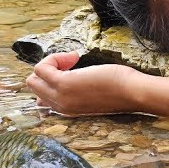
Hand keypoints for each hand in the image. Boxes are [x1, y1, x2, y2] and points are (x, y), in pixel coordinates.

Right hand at [24, 52, 143, 115]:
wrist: (135, 93)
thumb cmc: (122, 90)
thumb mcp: (94, 92)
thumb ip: (76, 90)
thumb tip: (60, 79)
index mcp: (67, 110)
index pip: (41, 98)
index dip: (52, 79)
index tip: (72, 72)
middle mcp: (60, 106)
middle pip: (34, 85)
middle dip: (49, 69)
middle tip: (71, 64)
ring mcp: (60, 96)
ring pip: (34, 77)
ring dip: (50, 63)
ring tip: (73, 60)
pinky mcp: (63, 84)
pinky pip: (41, 68)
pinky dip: (55, 58)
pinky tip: (74, 57)